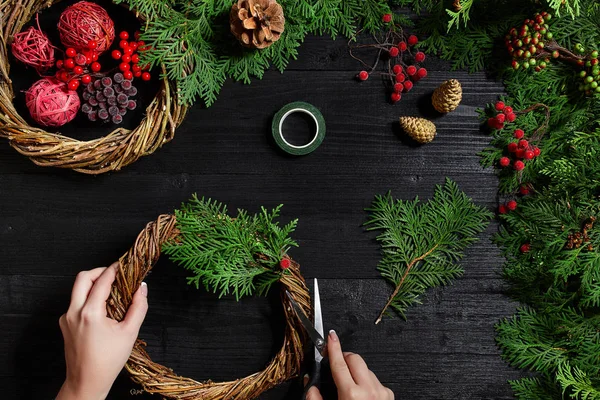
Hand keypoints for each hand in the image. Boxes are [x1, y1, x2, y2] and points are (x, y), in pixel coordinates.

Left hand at [56, 263, 147, 399]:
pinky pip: (75, 302)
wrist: (86, 381)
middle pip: (83, 278)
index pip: (101, 281)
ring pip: (77, 289)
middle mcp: (74, 312)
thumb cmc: (108, 361)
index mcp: (90, 313)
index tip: (123, 265)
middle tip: (114, 274)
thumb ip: (139, 307)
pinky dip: (88, 298)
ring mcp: (66, 318)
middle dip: (99, 271)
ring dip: (93, 284)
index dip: (114, 269)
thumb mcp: (129, 332)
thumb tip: (142, 288)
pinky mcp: (64, 323)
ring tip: (110, 291)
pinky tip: (102, 308)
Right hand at [306, 330, 393, 399]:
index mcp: (351, 395)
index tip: (330, 336)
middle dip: (344, 357)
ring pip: (366, 369)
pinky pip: (375, 380)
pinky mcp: (389, 396)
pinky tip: (362, 394)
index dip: (333, 347)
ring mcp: (381, 392)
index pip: (339, 363)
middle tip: (335, 362)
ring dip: (356, 371)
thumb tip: (311, 387)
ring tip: (348, 385)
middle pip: (355, 359)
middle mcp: (369, 391)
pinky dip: (367, 382)